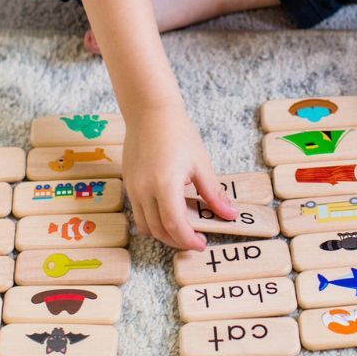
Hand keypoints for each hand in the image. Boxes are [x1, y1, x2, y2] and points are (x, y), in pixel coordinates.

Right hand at [123, 106, 237, 250]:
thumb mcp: (201, 164)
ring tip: (182, 229)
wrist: (150, 112)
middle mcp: (144, 190)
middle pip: (158, 231)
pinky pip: (138, 212)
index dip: (188, 240)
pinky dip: (152, 220)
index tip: (202, 243)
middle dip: (177, 241)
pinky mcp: (127, 183)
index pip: (175, 226)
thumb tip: (229, 214)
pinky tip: (168, 212)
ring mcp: (133, 188)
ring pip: (145, 225)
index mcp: (165, 185)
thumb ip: (213, 193)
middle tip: (195, 240)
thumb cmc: (177, 133)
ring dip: (163, 233)